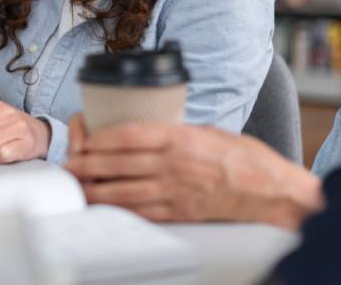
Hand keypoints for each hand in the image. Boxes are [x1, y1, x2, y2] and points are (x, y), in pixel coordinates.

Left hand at [64, 114, 323, 228]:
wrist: (270, 191)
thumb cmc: (242, 157)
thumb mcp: (207, 131)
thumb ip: (175, 131)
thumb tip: (145, 128)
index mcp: (181, 138)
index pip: (130, 134)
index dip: (101, 137)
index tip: (85, 137)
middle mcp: (175, 164)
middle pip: (120, 162)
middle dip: (89, 164)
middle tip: (70, 163)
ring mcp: (176, 190)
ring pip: (125, 190)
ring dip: (96, 188)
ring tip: (77, 185)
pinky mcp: (181, 212)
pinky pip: (143, 212)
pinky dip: (119, 209)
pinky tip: (105, 206)